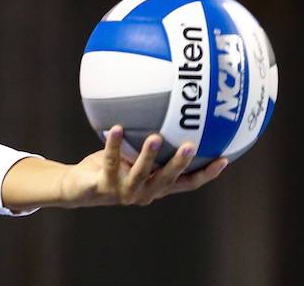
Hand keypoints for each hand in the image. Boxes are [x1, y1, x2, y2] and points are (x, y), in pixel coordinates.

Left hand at [59, 126, 226, 207]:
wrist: (79, 187)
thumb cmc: (112, 167)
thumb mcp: (135, 154)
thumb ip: (153, 142)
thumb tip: (169, 110)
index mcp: (157, 186)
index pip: (187, 183)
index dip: (206, 174)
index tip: (224, 158)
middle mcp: (145, 193)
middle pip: (168, 180)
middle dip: (180, 163)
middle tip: (192, 145)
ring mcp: (125, 192)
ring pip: (140, 174)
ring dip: (149, 155)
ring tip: (156, 137)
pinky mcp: (103, 187)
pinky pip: (110, 162)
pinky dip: (113, 144)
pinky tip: (115, 127)